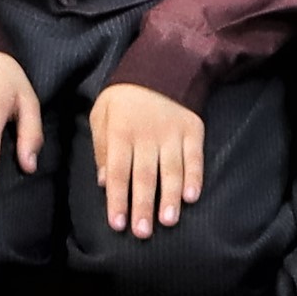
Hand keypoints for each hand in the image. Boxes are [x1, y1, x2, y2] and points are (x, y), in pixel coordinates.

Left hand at [87, 80, 209, 241]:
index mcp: (121, 131)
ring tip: (167, 221)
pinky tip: (192, 197)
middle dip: (142, 205)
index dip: (117, 198)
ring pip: (171, 169)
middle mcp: (147, 134)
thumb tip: (102, 182)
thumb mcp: (101, 113)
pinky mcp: (193, 130)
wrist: (162, 63)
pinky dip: (194, 177)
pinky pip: (195, 157)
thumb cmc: (125, 96)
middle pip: (144, 175)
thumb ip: (100, 147)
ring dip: (169, 197)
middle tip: (142, 232)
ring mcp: (172, 133)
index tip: (117, 224)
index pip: (117, 170)